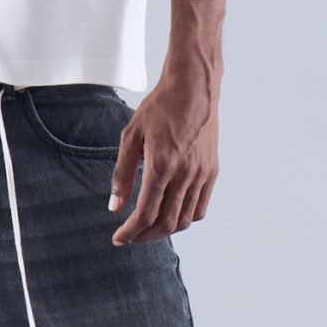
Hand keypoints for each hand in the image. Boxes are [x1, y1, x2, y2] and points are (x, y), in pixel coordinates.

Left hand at [108, 61, 220, 244]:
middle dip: (145, 236)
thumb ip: (122, 174)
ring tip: (149, 228)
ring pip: (185, 219)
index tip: (119, 238)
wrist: (194, 88)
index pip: (145, 213)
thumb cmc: (160, 107)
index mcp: (162, 165)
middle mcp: (184, 174)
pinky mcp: (211, 171)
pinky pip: (200, 207)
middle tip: (131, 236)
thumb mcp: (131, 136)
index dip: (130, 231)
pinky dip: (185, 218)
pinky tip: (171, 213)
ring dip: (165, 230)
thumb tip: (114, 206)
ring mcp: (201, 174)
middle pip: (166, 223)